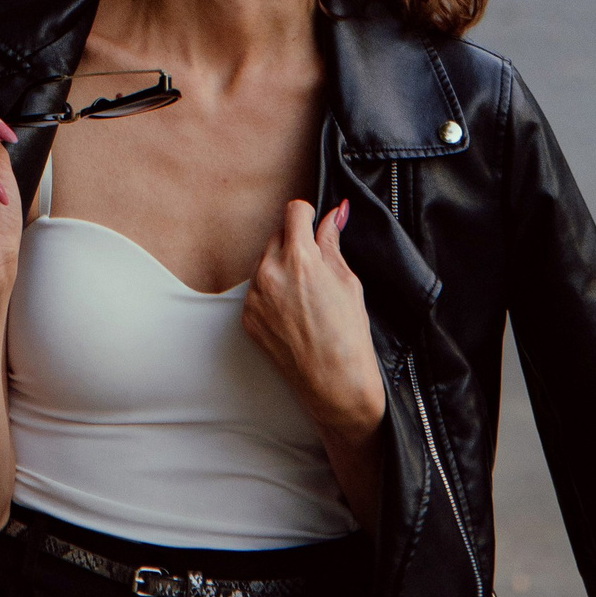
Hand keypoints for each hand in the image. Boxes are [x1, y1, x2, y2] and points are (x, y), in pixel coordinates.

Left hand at [242, 199, 386, 515]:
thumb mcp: (348, 281)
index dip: (308, 215)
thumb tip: (335, 211)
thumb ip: (332, 242)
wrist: (335, 385)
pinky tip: (294, 313)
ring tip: (306, 295)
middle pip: (277, 235)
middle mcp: (269, 273)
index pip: (294, 211)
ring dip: (281, 267)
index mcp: (298, 259)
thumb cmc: (349, 335)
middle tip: (316, 266)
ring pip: (265, 262)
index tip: (315, 225)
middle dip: (295, 242)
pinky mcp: (247, 318)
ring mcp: (254, 297)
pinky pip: (257, 291)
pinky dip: (272, 294)